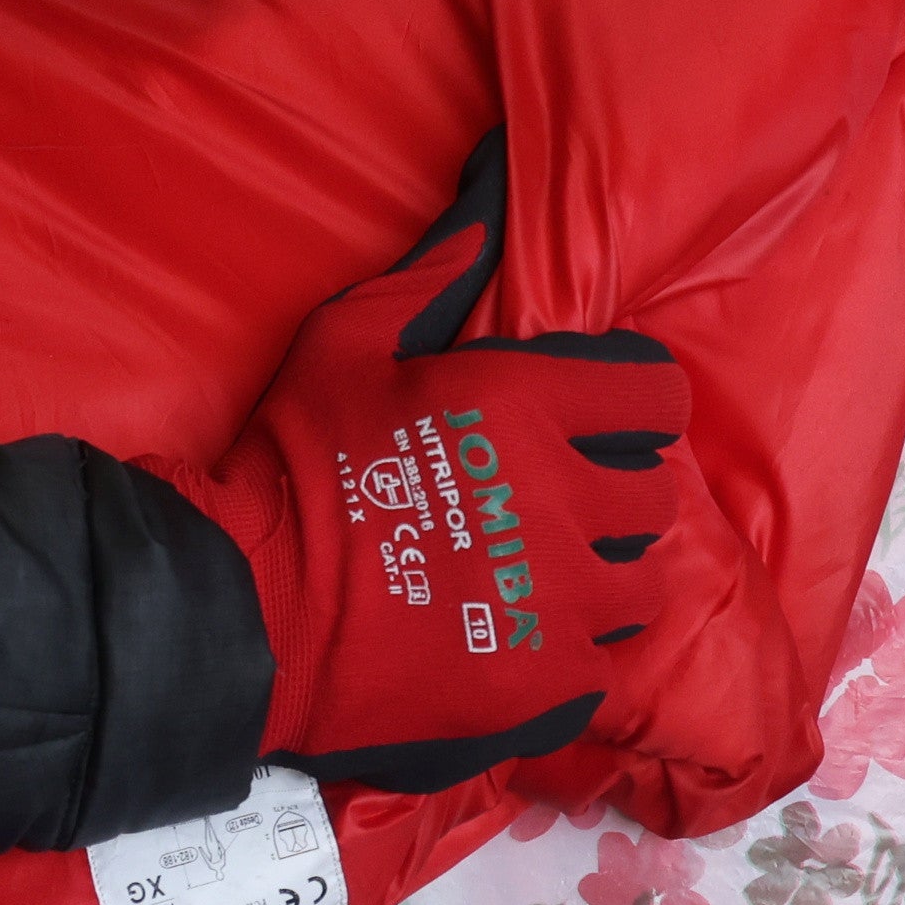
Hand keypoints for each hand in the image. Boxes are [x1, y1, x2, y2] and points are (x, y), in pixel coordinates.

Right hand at [168, 136, 705, 792]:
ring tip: (547, 584)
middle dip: (618, 496)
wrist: (247, 610)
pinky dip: (568, 658)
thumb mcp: (341, 346)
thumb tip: (483, 221)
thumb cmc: (291, 467)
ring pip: (641, 589)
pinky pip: (601, 667)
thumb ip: (425, 281)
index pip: (656, 394)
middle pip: (657, 498)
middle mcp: (564, 502)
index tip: (607, 420)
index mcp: (526, 408)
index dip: (637, 403)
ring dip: (604, 582)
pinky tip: (516, 645)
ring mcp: (563, 602)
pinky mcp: (546, 683)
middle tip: (561, 506)